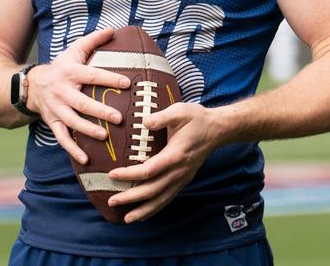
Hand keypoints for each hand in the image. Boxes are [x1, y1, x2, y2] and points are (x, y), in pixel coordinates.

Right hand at [25, 27, 130, 163]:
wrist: (32, 86)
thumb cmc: (62, 67)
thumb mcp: (75, 50)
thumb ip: (94, 40)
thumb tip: (115, 28)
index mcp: (71, 73)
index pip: (92, 76)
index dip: (109, 79)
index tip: (128, 83)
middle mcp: (62, 92)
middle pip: (82, 103)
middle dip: (100, 111)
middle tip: (119, 117)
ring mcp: (56, 109)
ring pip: (72, 122)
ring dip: (88, 131)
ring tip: (105, 136)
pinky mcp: (52, 123)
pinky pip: (62, 139)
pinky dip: (73, 150)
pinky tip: (86, 160)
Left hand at [107, 101, 225, 222]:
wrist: (218, 129)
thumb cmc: (197, 119)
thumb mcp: (180, 111)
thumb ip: (162, 117)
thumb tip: (144, 122)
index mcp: (175, 155)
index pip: (148, 170)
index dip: (129, 175)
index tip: (112, 174)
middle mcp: (179, 171)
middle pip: (152, 190)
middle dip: (131, 197)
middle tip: (112, 201)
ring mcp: (182, 178)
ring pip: (161, 199)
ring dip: (143, 210)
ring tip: (126, 219)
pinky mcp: (184, 180)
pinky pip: (168, 198)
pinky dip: (155, 208)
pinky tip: (143, 214)